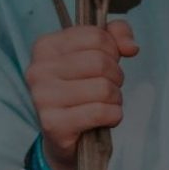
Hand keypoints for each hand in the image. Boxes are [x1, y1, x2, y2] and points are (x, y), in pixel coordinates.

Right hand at [27, 20, 138, 169]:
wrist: (64, 135)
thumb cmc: (82, 88)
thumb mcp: (98, 53)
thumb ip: (117, 35)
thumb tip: (130, 47)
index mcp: (45, 46)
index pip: (96, 36)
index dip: (113, 50)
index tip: (106, 62)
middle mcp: (38, 70)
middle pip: (100, 62)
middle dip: (115, 76)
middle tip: (107, 87)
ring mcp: (42, 97)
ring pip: (103, 88)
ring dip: (115, 98)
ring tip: (104, 103)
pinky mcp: (52, 123)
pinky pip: (100, 112)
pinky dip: (113, 115)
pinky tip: (104, 118)